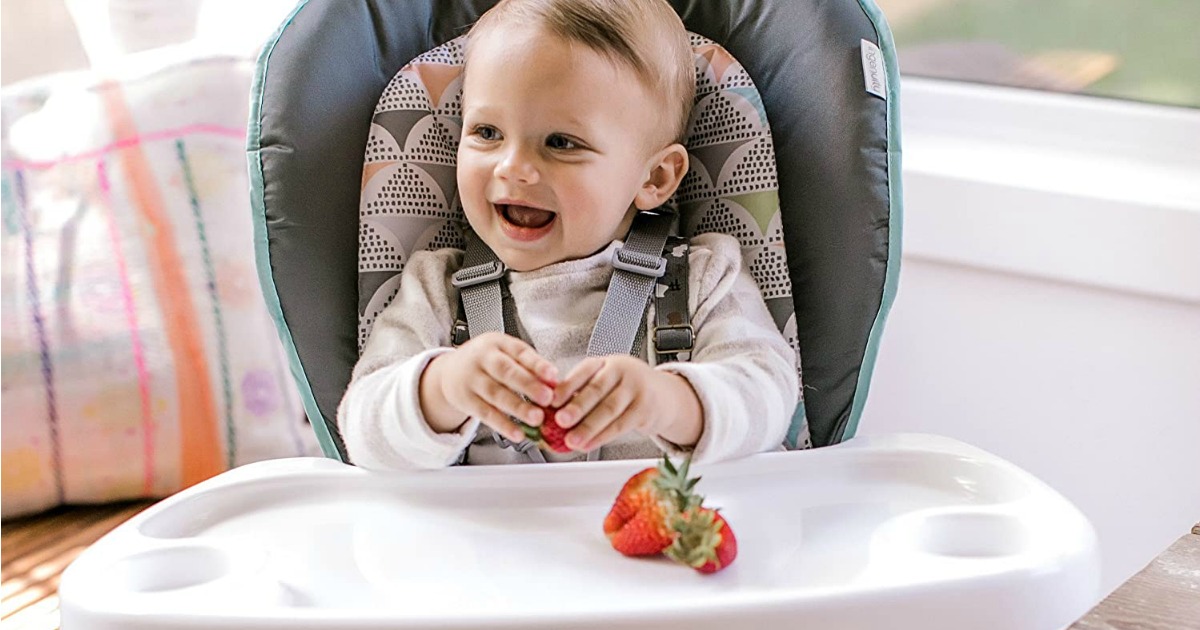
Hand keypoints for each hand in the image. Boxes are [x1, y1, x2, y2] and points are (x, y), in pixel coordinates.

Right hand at [420, 332, 557, 441]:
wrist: (449, 371)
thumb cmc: (486, 362)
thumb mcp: (505, 354)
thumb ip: (529, 366)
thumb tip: (555, 383)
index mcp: (498, 343)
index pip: (520, 351)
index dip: (537, 364)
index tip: (553, 375)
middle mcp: (483, 358)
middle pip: (506, 372)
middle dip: (528, 385)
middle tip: (547, 398)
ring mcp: (472, 379)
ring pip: (496, 394)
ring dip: (518, 408)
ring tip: (537, 418)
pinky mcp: (465, 400)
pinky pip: (485, 413)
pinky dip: (503, 425)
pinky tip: (517, 433)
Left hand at [549, 355, 701, 450]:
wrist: (665, 396)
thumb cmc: (627, 389)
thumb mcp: (606, 381)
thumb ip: (582, 391)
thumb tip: (551, 410)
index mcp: (606, 363)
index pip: (584, 371)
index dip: (566, 386)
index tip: (551, 400)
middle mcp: (622, 372)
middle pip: (597, 390)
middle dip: (577, 407)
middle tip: (560, 420)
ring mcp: (636, 390)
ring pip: (609, 410)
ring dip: (588, 427)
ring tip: (572, 440)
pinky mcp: (645, 410)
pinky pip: (621, 425)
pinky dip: (603, 437)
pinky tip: (590, 444)